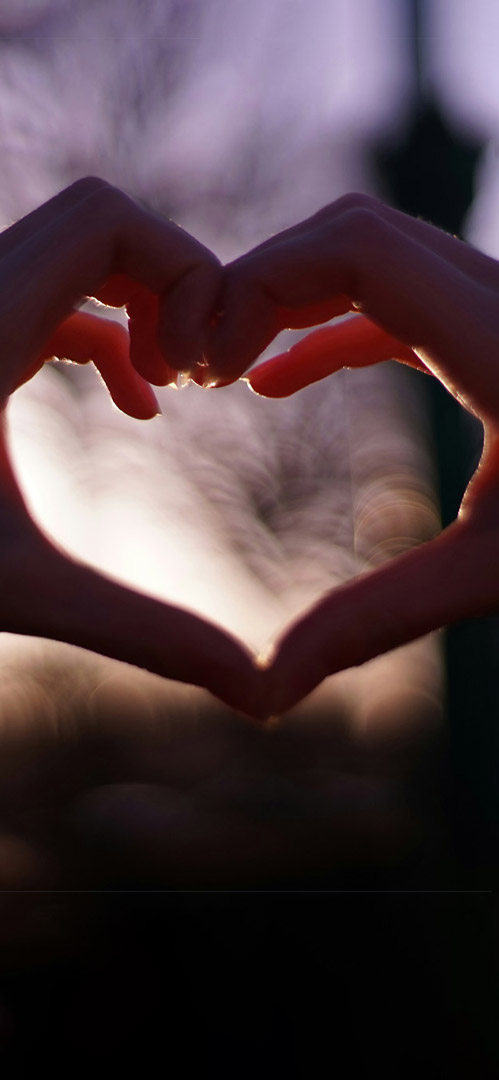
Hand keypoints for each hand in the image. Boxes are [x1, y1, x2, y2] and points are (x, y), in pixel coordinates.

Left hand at [0, 178, 263, 717]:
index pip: (104, 220)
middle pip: (99, 221)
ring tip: (175, 394)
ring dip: (141, 310)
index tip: (202, 375)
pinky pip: (55, 297)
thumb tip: (255, 693)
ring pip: (76, 253)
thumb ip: (143, 633)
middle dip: (171, 286)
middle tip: (197, 381)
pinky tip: (139, 410)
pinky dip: (109, 333)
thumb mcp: (18, 589)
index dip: (182, 271)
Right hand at [206, 193, 498, 712]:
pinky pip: (392, 302)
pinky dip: (327, 329)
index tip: (213, 369)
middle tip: (200, 366)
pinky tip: (277, 380)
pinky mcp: (488, 332)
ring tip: (223, 370)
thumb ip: (378, 619)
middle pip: (354, 235)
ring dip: (291, 300)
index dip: (263, 283)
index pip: (359, 250)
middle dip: (263, 284)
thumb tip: (270, 691)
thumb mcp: (495, 575)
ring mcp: (497, 308)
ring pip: (373, 257)